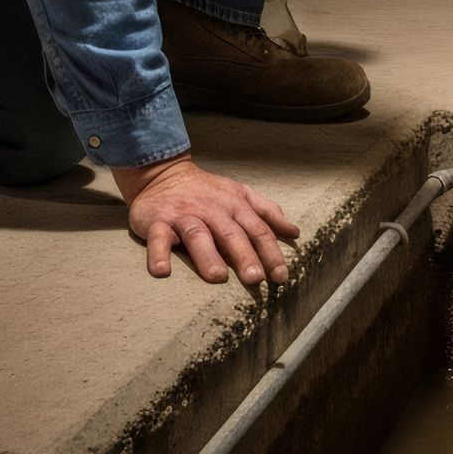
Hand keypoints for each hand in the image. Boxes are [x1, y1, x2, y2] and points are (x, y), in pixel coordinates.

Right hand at [114, 155, 298, 286]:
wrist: (163, 174)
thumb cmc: (207, 192)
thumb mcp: (240, 195)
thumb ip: (267, 212)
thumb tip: (294, 232)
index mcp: (235, 205)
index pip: (258, 230)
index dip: (271, 252)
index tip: (280, 276)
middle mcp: (212, 210)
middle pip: (232, 233)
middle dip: (245, 255)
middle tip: (255, 279)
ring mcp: (185, 215)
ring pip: (198, 235)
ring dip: (207, 256)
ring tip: (217, 276)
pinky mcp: (158, 221)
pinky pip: (158, 238)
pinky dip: (158, 254)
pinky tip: (162, 272)